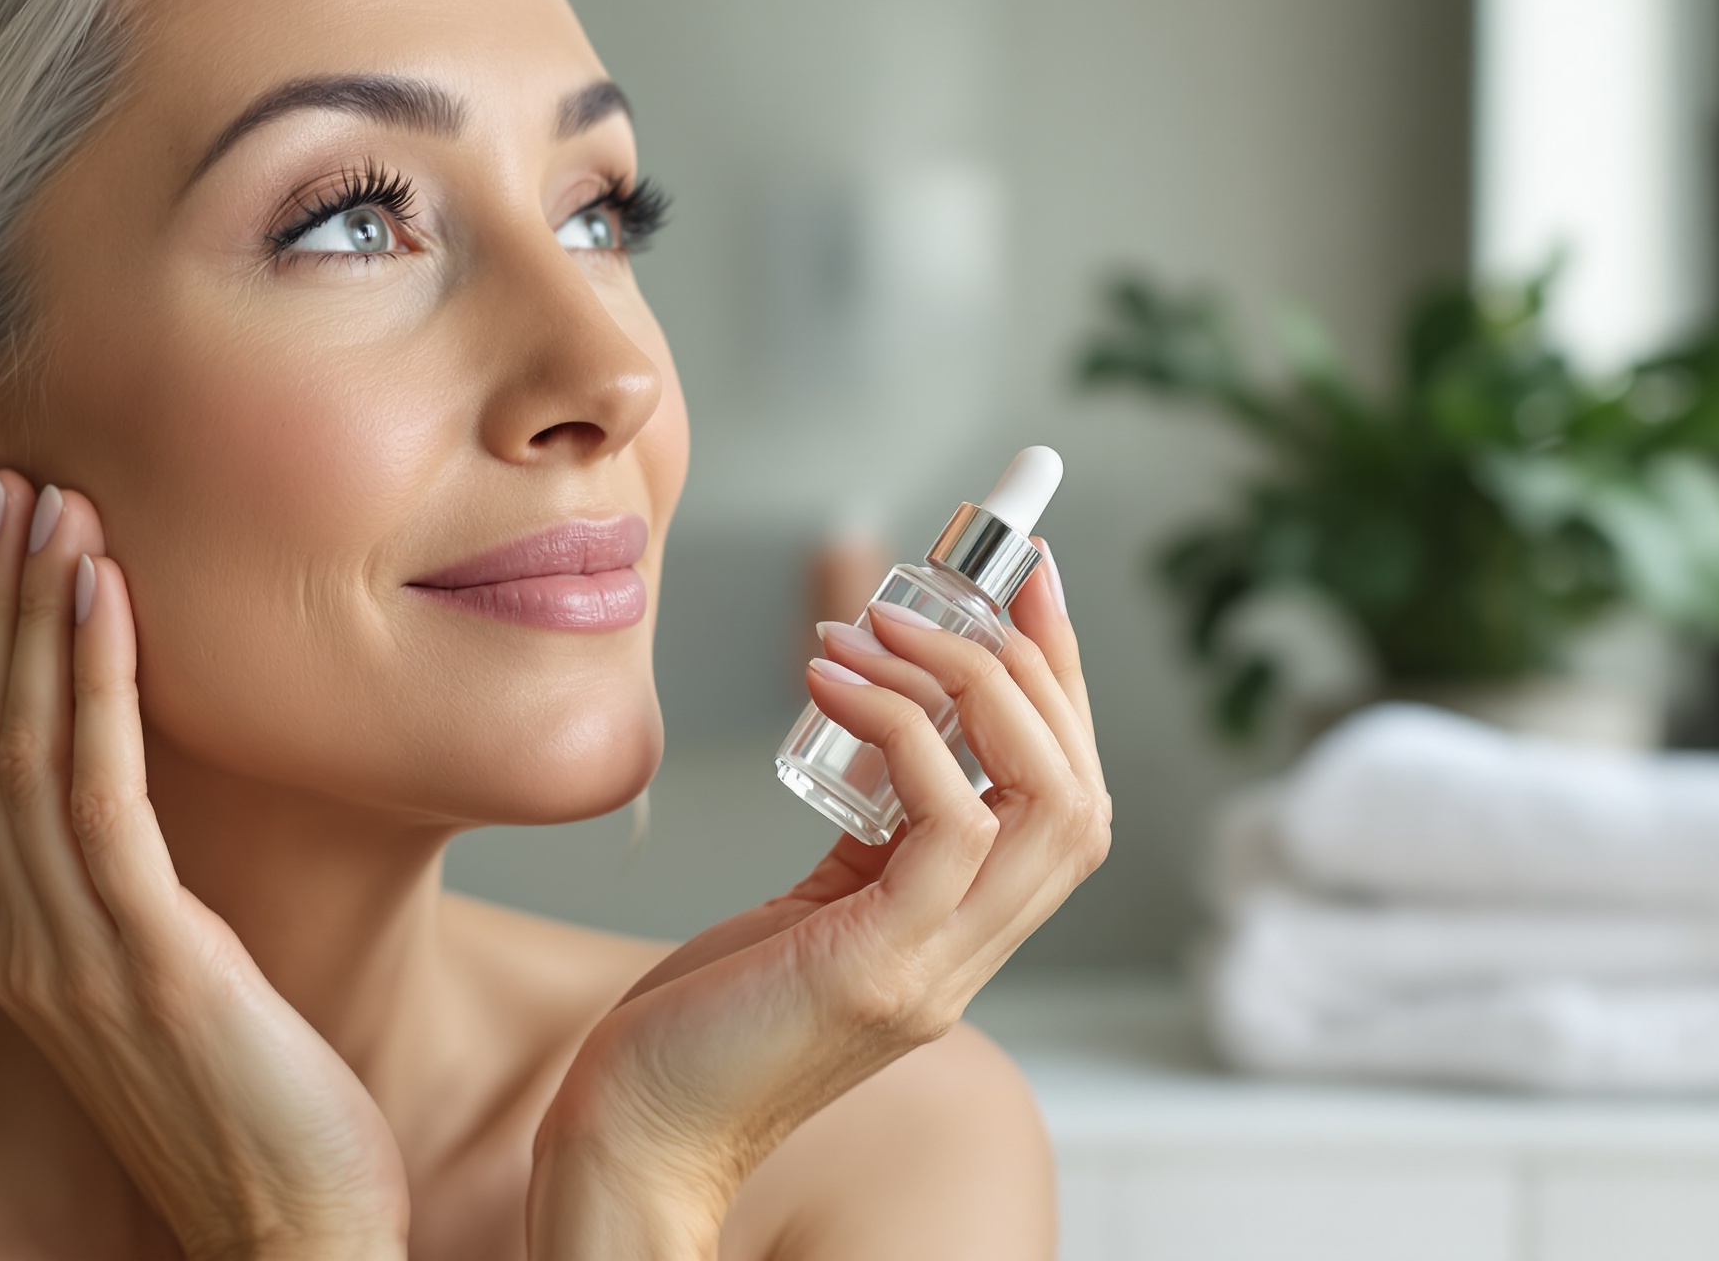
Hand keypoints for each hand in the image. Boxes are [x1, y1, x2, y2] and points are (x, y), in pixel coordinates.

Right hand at [0, 472, 408, 1260]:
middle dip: (4, 602)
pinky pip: (97, 796)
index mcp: (40, 955)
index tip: (18, 544)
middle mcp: (34, 950)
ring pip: (30, 747)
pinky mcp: (145, 966)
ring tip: (52, 501)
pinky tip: (106, 593)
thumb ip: (168, 915)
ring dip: (39, 612)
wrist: (299, 1245)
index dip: (1, 648)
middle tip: (13, 480)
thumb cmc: (273, 1128)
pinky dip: (93, 681)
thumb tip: (195, 833)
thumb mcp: (203, 998)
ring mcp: (76, 960)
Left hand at [530, 545, 1107, 1256]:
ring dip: (974, 683)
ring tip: (883, 623)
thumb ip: (863, 839)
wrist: (638, 1140)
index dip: (1058, 684)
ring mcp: (937, 970)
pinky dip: (904, 730)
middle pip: (1080, 790)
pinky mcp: (877, 972)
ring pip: (1047, 801)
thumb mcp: (801, 912)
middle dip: (1038, 665)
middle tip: (967, 579)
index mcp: (962, 934)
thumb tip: (869, 719)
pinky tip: (831, 677)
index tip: (1022, 582)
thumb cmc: (696, 1026)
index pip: (1063, 797)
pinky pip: (946, 822)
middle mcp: (972, 954)